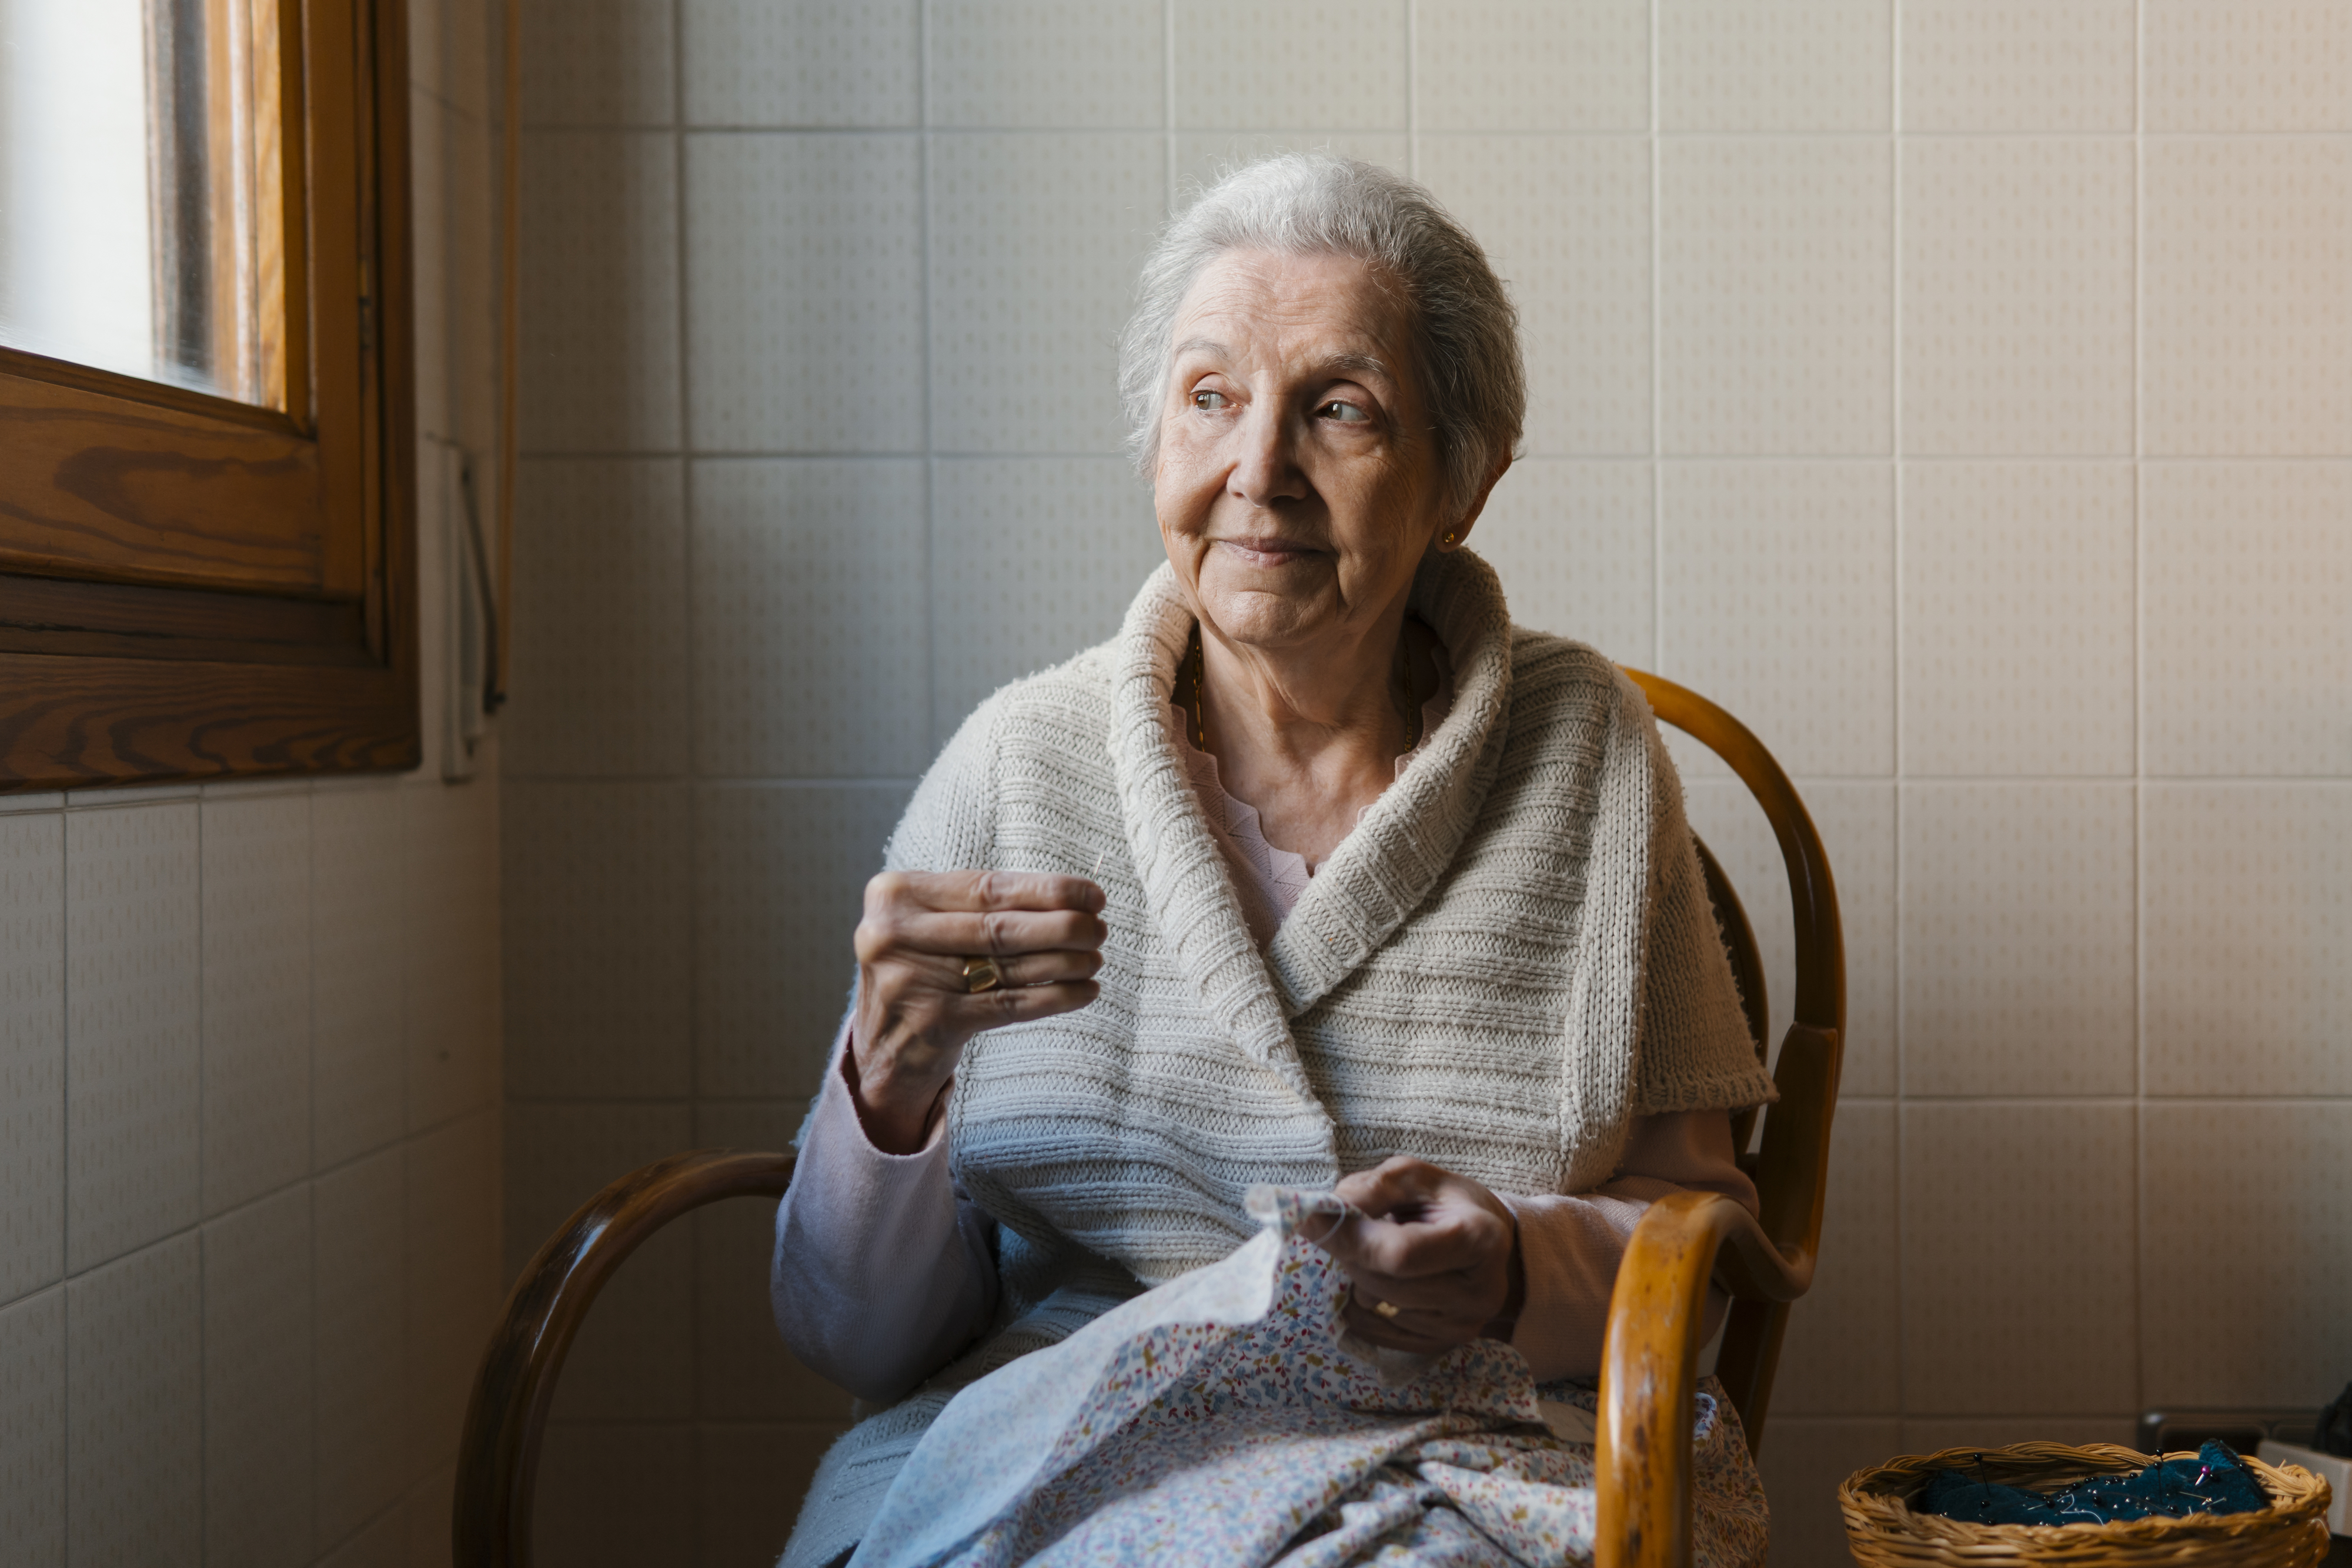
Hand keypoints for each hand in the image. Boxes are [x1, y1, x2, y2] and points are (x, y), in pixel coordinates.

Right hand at [849, 870, 1105, 1153]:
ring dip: (1065, 962)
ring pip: (1009, 964)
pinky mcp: (934, 1021)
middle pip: (1000, 925)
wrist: (882, 1047)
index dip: (1047, 890)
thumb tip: (1069, 896)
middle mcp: (893, 933)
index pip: (987, 886)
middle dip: (1063, 926)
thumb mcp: (929, 924)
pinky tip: (1084, 991)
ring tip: (1095, 959)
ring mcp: (911, 979)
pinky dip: (1054, 996)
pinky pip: (1010, 1004)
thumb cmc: (921, 970)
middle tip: (1099, 929)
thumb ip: (979, 903)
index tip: (1092, 894)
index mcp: (894, 894)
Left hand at [1311, 1156, 1521, 1353]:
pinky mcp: (1439, 1348)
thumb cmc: (1448, 1204)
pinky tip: (1382, 1278)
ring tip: (1378, 1252)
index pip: (1400, 1253)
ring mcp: (1460, 1328)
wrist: (1488, 1246)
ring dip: (1358, 1275)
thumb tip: (1330, 1211)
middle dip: (1351, 1252)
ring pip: (1373, 1306)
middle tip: (1353, 1228)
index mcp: (1479, 1240)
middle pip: (1381, 1283)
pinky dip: (1362, 1301)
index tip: (1308, 1219)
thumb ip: (1374, 1188)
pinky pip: (1371, 1330)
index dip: (1348, 1238)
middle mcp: (1478, 1294)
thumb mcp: (1415, 1177)